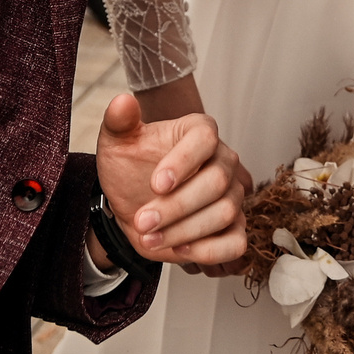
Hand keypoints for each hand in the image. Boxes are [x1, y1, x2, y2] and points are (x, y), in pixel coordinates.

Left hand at [94, 92, 248, 268]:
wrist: (133, 202)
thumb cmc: (130, 167)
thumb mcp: (117, 143)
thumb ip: (118, 121)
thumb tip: (121, 102)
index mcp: (199, 132)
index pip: (205, 139)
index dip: (183, 162)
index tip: (156, 183)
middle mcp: (223, 161)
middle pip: (216, 183)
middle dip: (176, 207)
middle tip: (142, 221)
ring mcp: (232, 195)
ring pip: (225, 213)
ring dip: (184, 231)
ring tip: (149, 237)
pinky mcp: (233, 227)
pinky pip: (236, 242)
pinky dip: (210, 251)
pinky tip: (180, 250)